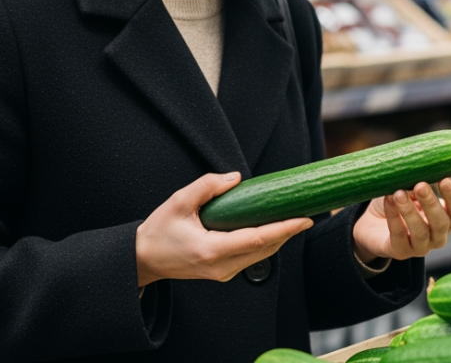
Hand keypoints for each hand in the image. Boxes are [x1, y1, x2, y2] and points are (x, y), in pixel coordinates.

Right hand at [134, 173, 311, 286]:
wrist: (144, 259)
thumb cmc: (158, 231)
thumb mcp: (179, 202)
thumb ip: (207, 186)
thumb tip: (236, 178)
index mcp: (210, 250)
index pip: (257, 240)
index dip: (283, 229)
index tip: (304, 218)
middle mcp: (221, 266)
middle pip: (265, 250)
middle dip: (289, 231)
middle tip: (307, 212)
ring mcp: (223, 273)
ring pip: (261, 256)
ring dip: (280, 237)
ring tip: (295, 217)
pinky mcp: (223, 272)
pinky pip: (252, 257)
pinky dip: (266, 242)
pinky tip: (273, 228)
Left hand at [352, 177, 450, 263]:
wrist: (372, 223)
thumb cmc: (398, 201)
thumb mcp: (410, 188)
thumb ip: (418, 181)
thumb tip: (421, 166)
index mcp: (446, 219)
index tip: (445, 179)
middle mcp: (437, 236)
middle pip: (441, 223)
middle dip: (431, 203)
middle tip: (420, 185)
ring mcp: (420, 247)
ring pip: (421, 232)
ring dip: (410, 211)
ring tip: (399, 193)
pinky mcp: (400, 252)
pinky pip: (399, 236)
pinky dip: (393, 217)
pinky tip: (388, 200)